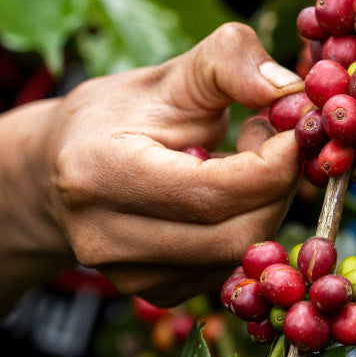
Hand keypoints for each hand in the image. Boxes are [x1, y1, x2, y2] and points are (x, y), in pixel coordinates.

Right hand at [41, 23, 303, 306]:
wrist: (59, 169)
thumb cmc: (120, 116)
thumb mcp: (170, 74)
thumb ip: (228, 62)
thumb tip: (290, 88)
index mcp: (101, 175)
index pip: (213, 192)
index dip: (273, 165)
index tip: (296, 129)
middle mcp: (106, 239)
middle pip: (234, 234)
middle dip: (278, 187)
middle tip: (279, 143)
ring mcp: (128, 277)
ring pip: (236, 256)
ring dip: (265, 207)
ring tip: (247, 161)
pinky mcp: (153, 294)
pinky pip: (226, 269)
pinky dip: (245, 229)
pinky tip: (229, 195)